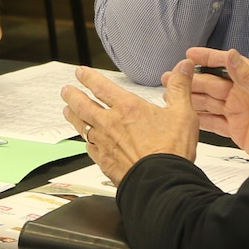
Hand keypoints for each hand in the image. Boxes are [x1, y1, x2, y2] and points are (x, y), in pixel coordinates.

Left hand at [59, 65, 196, 183]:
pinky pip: (89, 148)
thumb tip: (183, 67)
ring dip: (73, 116)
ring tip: (67, 111)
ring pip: (81, 125)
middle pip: (83, 105)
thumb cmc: (171, 149)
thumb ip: (179, 87)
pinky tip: (85, 142)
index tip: (80, 73)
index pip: (101, 87)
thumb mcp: (182, 113)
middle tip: (66, 91)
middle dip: (72, 95)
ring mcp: (104, 143)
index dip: (88, 77)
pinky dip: (85, 142)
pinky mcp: (103, 161)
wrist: (161, 181)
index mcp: (127, 108)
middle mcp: (110, 123)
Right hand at [173, 47, 248, 162]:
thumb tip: (231, 55)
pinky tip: (186, 115)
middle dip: (191, 80)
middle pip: (212, 84)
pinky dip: (198, 118)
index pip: (227, 65)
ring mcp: (238, 112)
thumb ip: (247, 76)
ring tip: (172, 94)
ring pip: (208, 102)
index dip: (208, 58)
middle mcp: (243, 95)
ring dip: (191, 97)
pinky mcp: (234, 129)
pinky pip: (212, 121)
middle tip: (171, 77)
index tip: (190, 54)